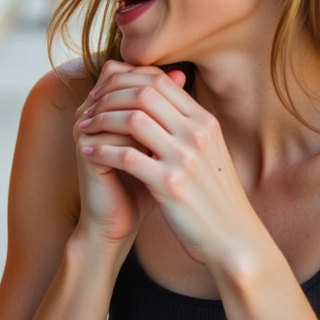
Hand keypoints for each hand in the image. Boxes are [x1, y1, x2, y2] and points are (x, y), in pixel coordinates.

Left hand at [77, 65, 262, 269]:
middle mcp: (197, 134)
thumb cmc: (215, 196)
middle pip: (144, 93)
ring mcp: (185, 158)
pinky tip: (90, 153)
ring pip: (133, 120)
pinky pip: (127, 156)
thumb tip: (157, 101)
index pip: (161, 81)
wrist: (233, 238)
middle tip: (90, 107)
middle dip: (110, 96)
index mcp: (205, 122)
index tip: (105, 92)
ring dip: (102, 120)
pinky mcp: (170, 184)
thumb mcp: (209, 153)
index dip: (127, 81)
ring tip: (86, 128)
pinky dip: (103, 150)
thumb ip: (186, 126)